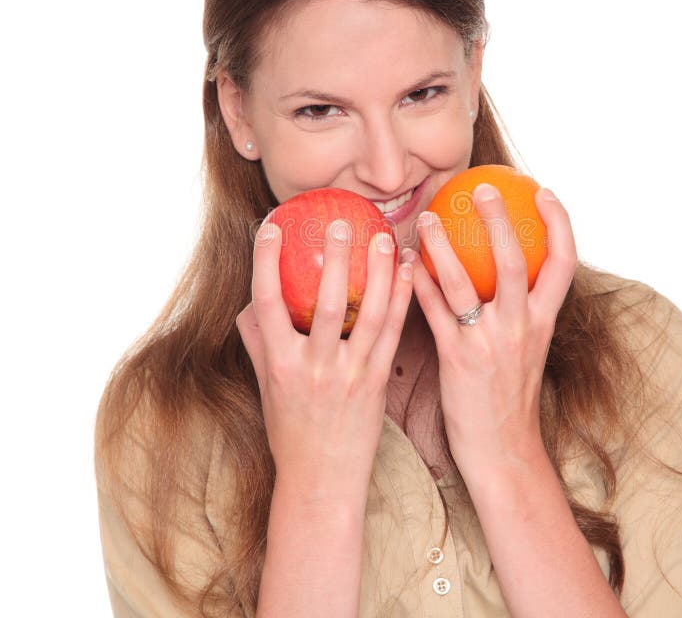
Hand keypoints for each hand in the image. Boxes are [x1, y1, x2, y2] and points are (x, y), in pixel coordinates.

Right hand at [236, 218, 413, 502]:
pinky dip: (402, 299)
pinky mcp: (377, 382)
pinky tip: (410, 272)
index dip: (265, 261)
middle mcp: (313, 367)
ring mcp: (349, 375)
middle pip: (322, 302)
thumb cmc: (290, 430)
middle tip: (340, 222)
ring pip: (366, 314)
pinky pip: (392, 333)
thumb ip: (258, 341)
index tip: (270, 225)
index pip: (265, 302)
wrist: (322, 480)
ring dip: (378, 272)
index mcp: (279, 364)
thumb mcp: (266, 386)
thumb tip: (252, 301)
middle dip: (332, 258)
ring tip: (384, 237)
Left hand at [404, 185, 577, 476]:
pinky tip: (402, 264)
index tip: (542, 191)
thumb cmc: (510, 395)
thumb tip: (499, 270)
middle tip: (480, 188)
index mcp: (544, 321)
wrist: (503, 451)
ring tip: (426, 218)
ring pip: (465, 281)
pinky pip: (433, 312)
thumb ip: (518, 310)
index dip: (559, 222)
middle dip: (500, 220)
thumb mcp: (526, 348)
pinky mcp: (457, 360)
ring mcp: (489, 343)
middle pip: (516, 260)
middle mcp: (522, 327)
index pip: (564, 263)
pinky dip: (417, 285)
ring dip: (442, 246)